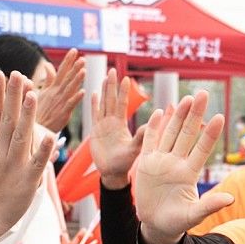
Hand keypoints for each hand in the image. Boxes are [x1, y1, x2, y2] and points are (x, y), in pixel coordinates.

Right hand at [0, 71, 54, 243]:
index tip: (1, 73)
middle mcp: (1, 151)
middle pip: (8, 120)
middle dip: (13, 96)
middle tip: (18, 74)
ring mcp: (14, 165)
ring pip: (21, 136)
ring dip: (27, 116)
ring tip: (33, 95)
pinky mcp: (27, 181)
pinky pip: (36, 163)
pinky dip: (42, 151)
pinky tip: (50, 136)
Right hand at [31, 49, 85, 135]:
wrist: (34, 131)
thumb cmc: (38, 112)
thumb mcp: (41, 92)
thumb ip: (47, 79)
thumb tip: (48, 65)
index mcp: (51, 89)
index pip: (61, 71)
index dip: (68, 61)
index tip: (74, 50)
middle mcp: (56, 94)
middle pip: (67, 78)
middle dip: (74, 67)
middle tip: (82, 57)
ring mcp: (60, 104)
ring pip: (70, 89)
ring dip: (77, 80)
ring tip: (84, 70)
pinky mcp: (63, 114)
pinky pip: (70, 105)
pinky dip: (76, 98)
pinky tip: (83, 92)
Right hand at [91, 68, 144, 187]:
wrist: (112, 173)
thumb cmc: (124, 163)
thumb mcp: (134, 149)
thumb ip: (141, 137)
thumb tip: (151, 125)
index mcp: (121, 125)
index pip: (122, 104)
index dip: (123, 91)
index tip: (125, 78)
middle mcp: (112, 123)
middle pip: (111, 99)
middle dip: (112, 85)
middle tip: (113, 70)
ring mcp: (103, 126)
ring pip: (102, 104)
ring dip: (103, 90)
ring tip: (104, 77)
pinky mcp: (95, 132)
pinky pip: (94, 115)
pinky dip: (94, 104)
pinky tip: (93, 93)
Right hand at [131, 91, 232, 243]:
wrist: (156, 225)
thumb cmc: (176, 222)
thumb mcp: (193, 215)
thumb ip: (209, 206)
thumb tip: (230, 199)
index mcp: (189, 173)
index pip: (202, 149)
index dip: (210, 134)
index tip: (220, 117)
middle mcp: (177, 163)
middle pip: (187, 134)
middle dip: (195, 114)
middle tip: (203, 94)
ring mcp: (161, 161)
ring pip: (170, 134)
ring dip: (177, 116)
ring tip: (187, 98)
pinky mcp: (146, 163)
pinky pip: (150, 142)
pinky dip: (153, 128)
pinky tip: (159, 113)